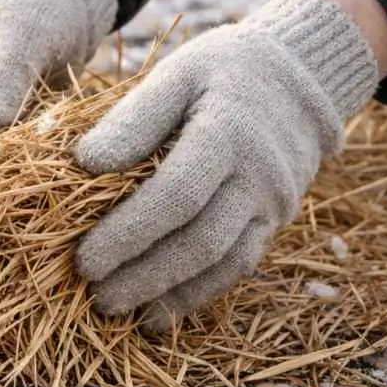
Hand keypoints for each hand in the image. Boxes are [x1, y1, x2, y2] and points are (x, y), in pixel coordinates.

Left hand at [74, 0, 380, 331]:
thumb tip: (85, 163)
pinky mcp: (275, 222)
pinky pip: (238, 267)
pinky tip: (156, 314)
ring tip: (115, 310)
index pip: (176, 195)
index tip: (84, 260)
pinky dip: (196, 295)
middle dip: (142, 275)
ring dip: (166, 293)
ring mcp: (272, 204)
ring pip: (222, 263)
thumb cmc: (222, 72)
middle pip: (199, 240)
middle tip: (93, 294)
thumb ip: (133, 118)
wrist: (302, 77)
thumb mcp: (177, 74)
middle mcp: (258, 176)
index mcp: (227, 133)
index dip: (128, 233)